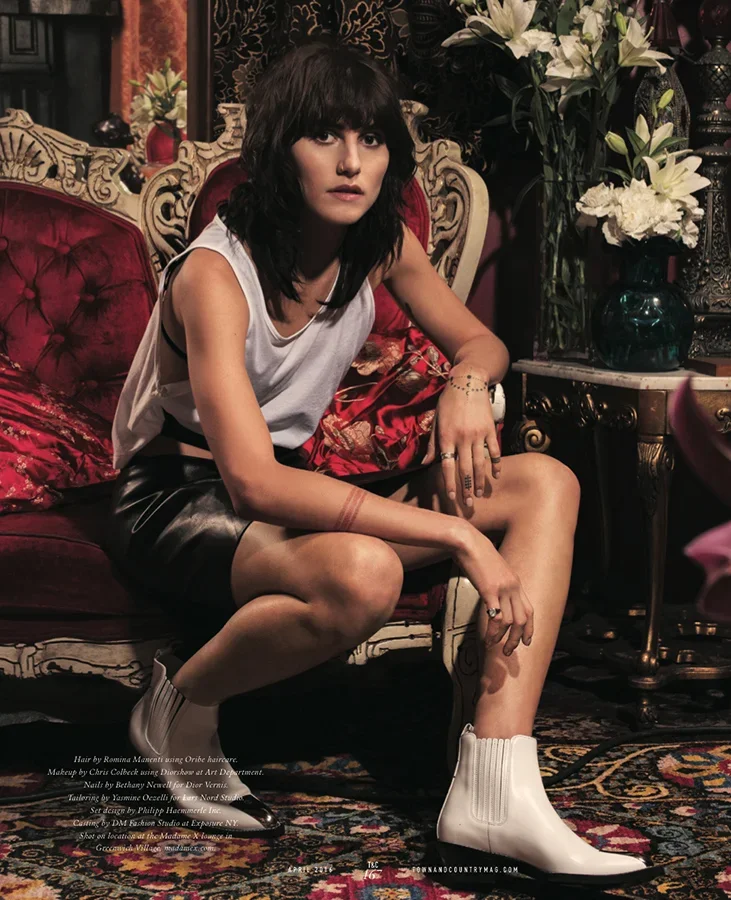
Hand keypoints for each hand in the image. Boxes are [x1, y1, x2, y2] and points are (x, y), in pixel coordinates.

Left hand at [421, 364, 501, 508]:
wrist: (468, 381)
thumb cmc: (448, 401)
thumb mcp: (436, 421)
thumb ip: (432, 444)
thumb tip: (425, 464)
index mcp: (446, 437)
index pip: (447, 466)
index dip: (450, 483)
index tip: (452, 497)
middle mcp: (462, 438)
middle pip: (465, 469)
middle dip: (466, 489)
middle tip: (468, 504)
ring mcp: (478, 434)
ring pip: (480, 463)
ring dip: (480, 481)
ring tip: (480, 494)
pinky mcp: (490, 429)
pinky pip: (495, 450)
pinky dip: (496, 464)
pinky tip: (496, 475)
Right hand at [453, 526, 533, 655]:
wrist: (467, 541)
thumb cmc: (475, 553)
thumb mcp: (492, 569)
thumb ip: (496, 583)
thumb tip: (492, 595)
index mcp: (515, 581)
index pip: (529, 609)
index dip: (529, 627)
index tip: (526, 640)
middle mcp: (513, 586)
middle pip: (523, 619)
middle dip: (518, 639)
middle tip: (509, 651)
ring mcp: (503, 589)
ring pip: (511, 622)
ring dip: (502, 638)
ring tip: (494, 647)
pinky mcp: (490, 591)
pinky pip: (496, 618)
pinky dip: (493, 632)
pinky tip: (487, 638)